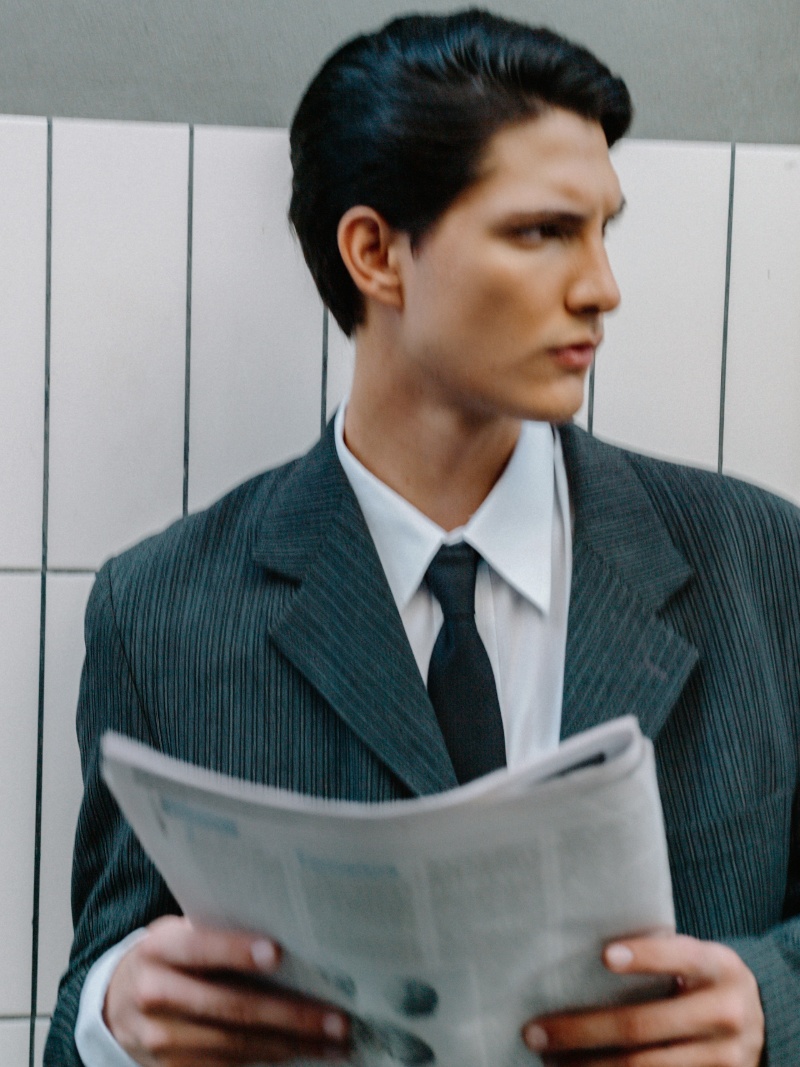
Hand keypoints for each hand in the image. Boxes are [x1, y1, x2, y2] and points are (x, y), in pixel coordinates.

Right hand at [104, 916, 349, 1066]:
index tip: (279, 953)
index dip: (238, 950)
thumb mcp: (178, 932)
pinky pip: (227, 1066)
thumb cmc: (167, 955)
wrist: (115, 1002)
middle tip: (337, 1019)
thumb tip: (284, 928)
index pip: (200, 947)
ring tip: (333, 1042)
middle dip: (290, 1016)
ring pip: (235, 1046)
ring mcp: (162, 1039)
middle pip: (230, 1008)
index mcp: (159, 949)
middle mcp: (156, 995)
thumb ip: (216, 930)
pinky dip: (268, 1060)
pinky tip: (302, 1054)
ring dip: (290, 1045)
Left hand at [522, 934, 763, 1065]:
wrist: (763, 1020)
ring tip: (548, 1060)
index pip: (680, 957)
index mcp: (718, 967)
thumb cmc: (703, 978)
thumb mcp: (696, 957)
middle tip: (536, 1031)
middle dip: (583, 1030)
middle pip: (644, 1026)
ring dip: (590, 1065)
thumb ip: (659, 954)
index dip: (646, 956)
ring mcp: (723, 1058)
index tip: (604, 956)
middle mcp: (725, 1014)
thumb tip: (580, 952)